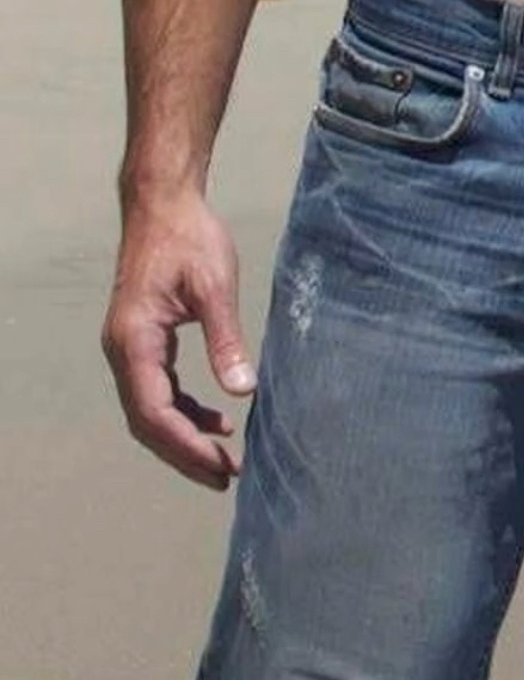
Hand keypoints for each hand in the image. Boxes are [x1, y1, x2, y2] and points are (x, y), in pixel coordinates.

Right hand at [101, 191, 256, 489]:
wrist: (163, 203)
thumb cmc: (189, 237)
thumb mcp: (214, 285)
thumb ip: (226, 339)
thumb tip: (244, 391)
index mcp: (135, 340)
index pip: (154, 411)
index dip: (186, 445)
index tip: (221, 466)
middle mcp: (123, 351)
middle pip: (148, 421)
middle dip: (186, 452)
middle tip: (227, 476)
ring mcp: (129, 347)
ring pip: (151, 410)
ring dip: (186, 435)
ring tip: (226, 458)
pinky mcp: (142, 341)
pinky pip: (157, 390)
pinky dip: (184, 409)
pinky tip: (217, 416)